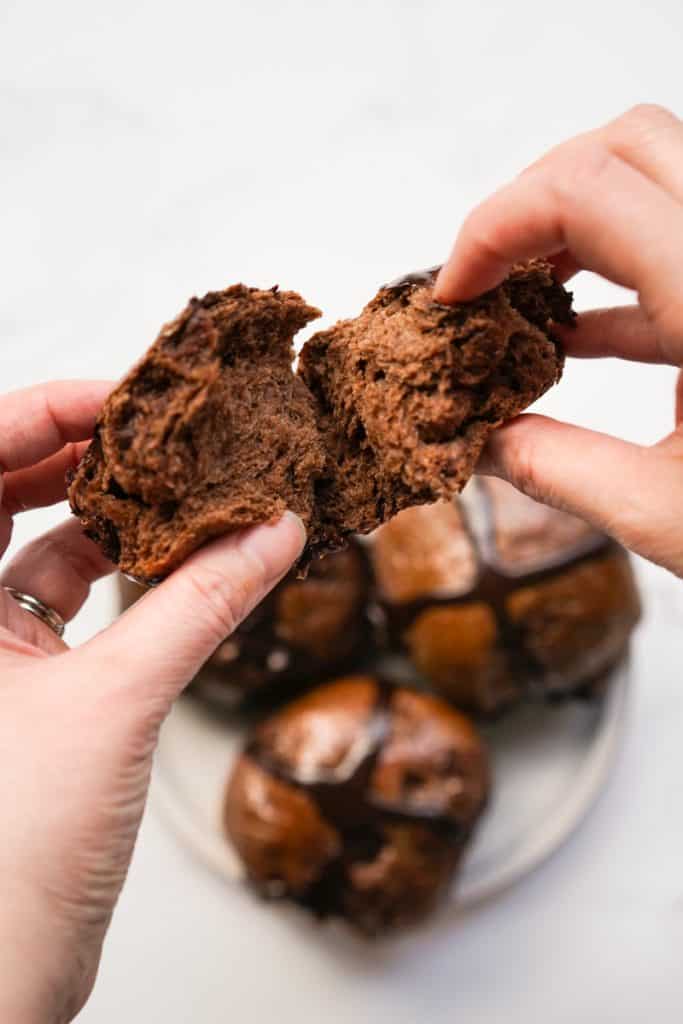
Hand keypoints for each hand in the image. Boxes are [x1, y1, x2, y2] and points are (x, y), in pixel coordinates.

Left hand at [0, 381, 304, 1022]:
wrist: (2, 974)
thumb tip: (272, 532)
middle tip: (160, 429)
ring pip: (39, 545)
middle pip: (0, 491)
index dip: (41, 412)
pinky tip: (183, 560)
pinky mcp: (22, 683)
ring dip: (112, 514)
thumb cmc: (12, 859)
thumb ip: (202, 607)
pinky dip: (127, 575)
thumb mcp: (118, 705)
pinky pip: (69, 600)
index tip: (123, 396)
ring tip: (183, 485)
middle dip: (81, 452)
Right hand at [435, 103, 682, 576]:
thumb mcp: (666, 514)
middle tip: (486, 276)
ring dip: (575, 222)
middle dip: (533, 200)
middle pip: (624, 146)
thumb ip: (558, 469)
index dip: (493, 227)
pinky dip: (620, 266)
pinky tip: (578, 333)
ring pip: (658, 173)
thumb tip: (480, 445)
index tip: (452, 291)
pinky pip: (682, 239)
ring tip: (523, 297)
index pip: (586, 191)